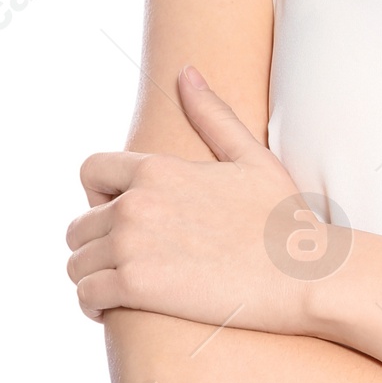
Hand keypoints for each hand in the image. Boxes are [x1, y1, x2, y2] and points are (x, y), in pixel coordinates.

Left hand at [64, 68, 348, 332]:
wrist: (305, 274)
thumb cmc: (285, 219)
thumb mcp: (252, 158)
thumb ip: (212, 115)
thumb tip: (186, 72)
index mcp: (157, 169)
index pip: (90, 172)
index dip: (100, 197)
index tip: (123, 219)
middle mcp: (136, 202)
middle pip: (78, 225)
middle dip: (96, 245)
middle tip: (125, 263)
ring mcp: (133, 244)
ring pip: (76, 263)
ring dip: (92, 277)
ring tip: (117, 290)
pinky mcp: (136, 287)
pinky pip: (86, 295)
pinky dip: (93, 305)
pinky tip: (114, 310)